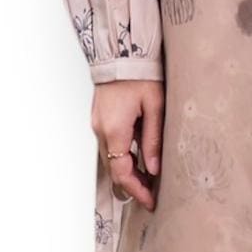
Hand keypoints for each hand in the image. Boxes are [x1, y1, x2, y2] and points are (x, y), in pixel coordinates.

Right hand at [92, 79, 163, 210]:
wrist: (122, 51)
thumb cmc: (140, 73)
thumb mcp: (154, 105)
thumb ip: (153, 139)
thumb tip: (153, 169)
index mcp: (114, 129)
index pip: (122, 172)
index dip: (136, 190)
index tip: (149, 201)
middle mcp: (101, 129)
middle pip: (114, 168)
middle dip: (132, 183)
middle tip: (151, 193)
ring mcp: (98, 123)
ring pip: (111, 157)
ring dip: (127, 169)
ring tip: (149, 176)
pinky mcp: (100, 116)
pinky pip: (110, 143)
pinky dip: (122, 154)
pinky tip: (138, 154)